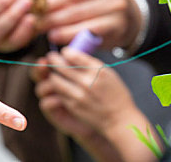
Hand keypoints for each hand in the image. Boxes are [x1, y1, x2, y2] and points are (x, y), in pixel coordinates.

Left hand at [34, 49, 156, 160]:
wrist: (119, 119)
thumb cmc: (115, 94)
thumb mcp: (109, 73)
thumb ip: (91, 64)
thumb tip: (73, 54)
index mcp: (98, 70)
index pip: (74, 55)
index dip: (66, 52)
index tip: (64, 52)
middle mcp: (88, 81)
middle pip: (62, 66)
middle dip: (54, 59)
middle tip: (51, 57)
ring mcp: (80, 95)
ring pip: (56, 80)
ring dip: (53, 74)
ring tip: (54, 72)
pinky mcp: (74, 106)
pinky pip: (59, 93)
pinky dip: (58, 88)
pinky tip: (60, 86)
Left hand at [39, 0, 139, 48]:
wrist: (133, 20)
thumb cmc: (103, 6)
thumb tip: (39, 6)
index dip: (51, 2)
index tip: (35, 9)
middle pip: (74, 9)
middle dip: (51, 17)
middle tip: (33, 23)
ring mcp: (117, 16)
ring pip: (80, 24)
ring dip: (58, 30)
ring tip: (43, 32)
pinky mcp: (116, 33)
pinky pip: (88, 36)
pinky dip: (71, 38)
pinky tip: (58, 39)